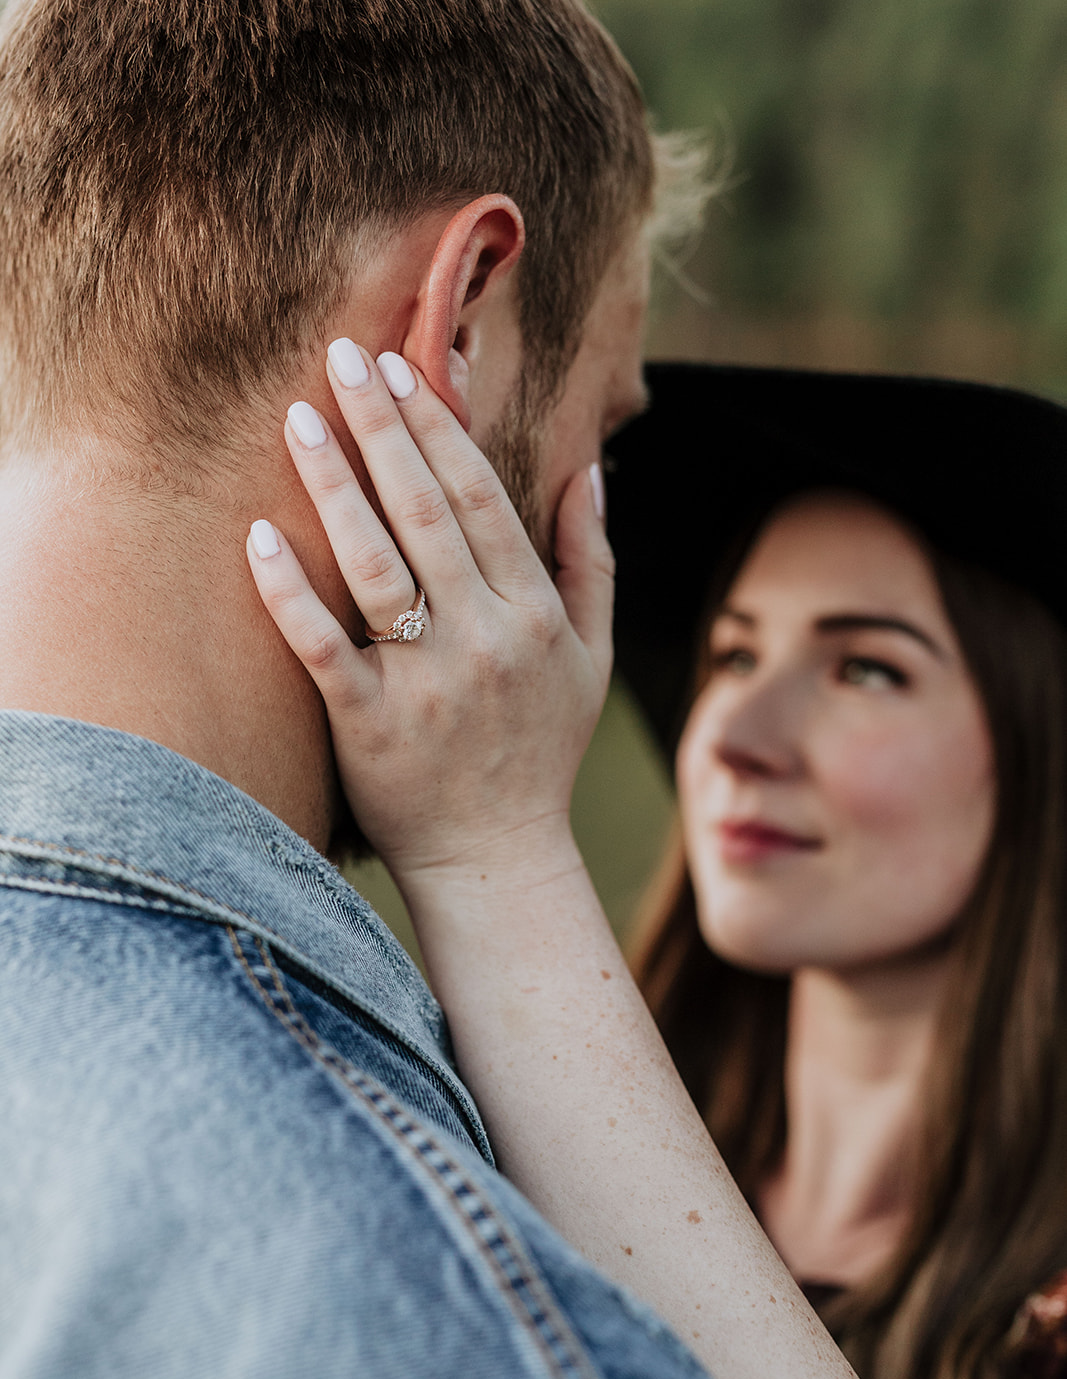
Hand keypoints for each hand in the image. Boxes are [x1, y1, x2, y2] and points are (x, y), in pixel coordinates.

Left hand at [246, 340, 612, 889]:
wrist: (498, 859)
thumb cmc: (541, 752)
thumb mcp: (591, 658)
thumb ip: (592, 562)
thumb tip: (590, 472)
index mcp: (534, 614)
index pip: (482, 498)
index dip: (442, 428)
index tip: (408, 366)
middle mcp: (484, 637)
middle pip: (425, 512)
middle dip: (383, 427)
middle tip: (340, 356)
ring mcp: (426, 682)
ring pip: (375, 564)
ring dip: (335, 484)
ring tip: (299, 418)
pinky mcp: (369, 725)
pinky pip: (323, 646)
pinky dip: (290, 592)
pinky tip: (258, 535)